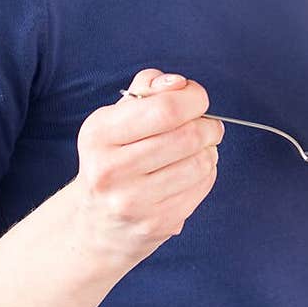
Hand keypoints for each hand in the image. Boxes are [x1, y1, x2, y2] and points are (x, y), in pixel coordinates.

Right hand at [71, 67, 222, 271]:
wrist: (98, 222)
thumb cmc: (114, 157)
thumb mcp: (116, 117)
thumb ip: (147, 89)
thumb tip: (179, 83)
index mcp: (100, 134)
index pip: (165, 108)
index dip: (193, 98)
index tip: (196, 98)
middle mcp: (111, 170)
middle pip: (187, 136)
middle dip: (208, 125)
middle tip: (207, 124)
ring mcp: (134, 201)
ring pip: (200, 163)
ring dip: (210, 150)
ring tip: (199, 148)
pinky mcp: (157, 223)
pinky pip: (202, 187)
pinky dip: (207, 172)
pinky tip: (191, 171)